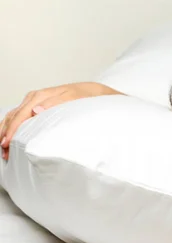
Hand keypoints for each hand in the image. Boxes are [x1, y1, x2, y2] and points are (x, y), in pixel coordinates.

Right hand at [0, 82, 121, 159]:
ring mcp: (33, 101)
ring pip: (12, 115)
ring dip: (6, 130)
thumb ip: (55, 103)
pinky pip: (18, 115)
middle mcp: (34, 97)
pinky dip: (11, 126)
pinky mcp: (36, 105)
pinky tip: (9, 136)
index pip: (20, 115)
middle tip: (3, 150)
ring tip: (3, 147)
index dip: (12, 130)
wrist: (92, 92)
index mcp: (40, 96)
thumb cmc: (84, 97)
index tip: (7, 143)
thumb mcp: (74, 99)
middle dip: (5, 133)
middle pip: (13, 116)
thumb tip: (35, 110)